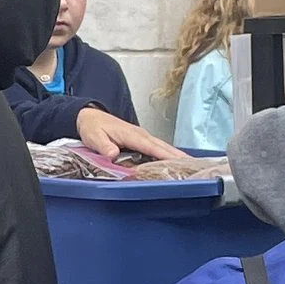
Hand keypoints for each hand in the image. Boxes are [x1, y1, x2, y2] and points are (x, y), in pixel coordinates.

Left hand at [76, 107, 197, 170]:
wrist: (90, 116)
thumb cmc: (93, 127)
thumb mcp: (94, 137)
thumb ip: (104, 146)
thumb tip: (113, 154)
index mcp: (132, 135)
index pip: (152, 146)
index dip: (165, 154)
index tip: (180, 161)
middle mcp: (141, 135)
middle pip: (163, 147)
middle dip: (178, 156)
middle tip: (194, 167)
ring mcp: (142, 137)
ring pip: (162, 147)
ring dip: (176, 156)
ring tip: (190, 167)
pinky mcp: (141, 141)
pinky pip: (157, 148)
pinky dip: (167, 154)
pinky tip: (174, 163)